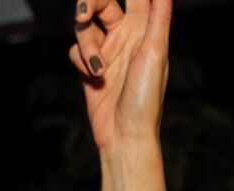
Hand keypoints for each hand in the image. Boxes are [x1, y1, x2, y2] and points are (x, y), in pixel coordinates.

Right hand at [70, 0, 172, 154]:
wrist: (125, 134)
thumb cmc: (145, 97)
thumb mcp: (155, 53)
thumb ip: (159, 16)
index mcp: (144, 27)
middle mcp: (124, 35)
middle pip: (101, 2)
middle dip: (89, 4)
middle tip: (83, 14)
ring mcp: (106, 50)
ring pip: (84, 28)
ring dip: (86, 45)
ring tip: (98, 69)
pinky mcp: (88, 67)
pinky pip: (75, 50)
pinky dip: (81, 62)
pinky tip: (94, 78)